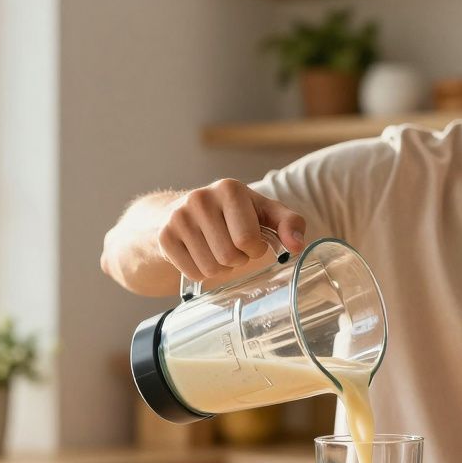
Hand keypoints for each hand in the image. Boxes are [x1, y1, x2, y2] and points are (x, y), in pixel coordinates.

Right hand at [159, 178, 305, 281]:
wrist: (183, 212)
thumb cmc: (234, 215)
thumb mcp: (264, 212)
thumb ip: (289, 223)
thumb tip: (297, 246)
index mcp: (230, 189)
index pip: (248, 240)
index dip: (255, 250)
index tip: (251, 242)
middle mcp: (200, 198)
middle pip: (229, 256)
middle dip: (237, 260)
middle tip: (232, 247)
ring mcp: (178, 217)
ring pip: (211, 268)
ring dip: (220, 268)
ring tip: (216, 250)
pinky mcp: (164, 237)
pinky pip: (193, 274)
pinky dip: (201, 273)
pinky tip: (200, 255)